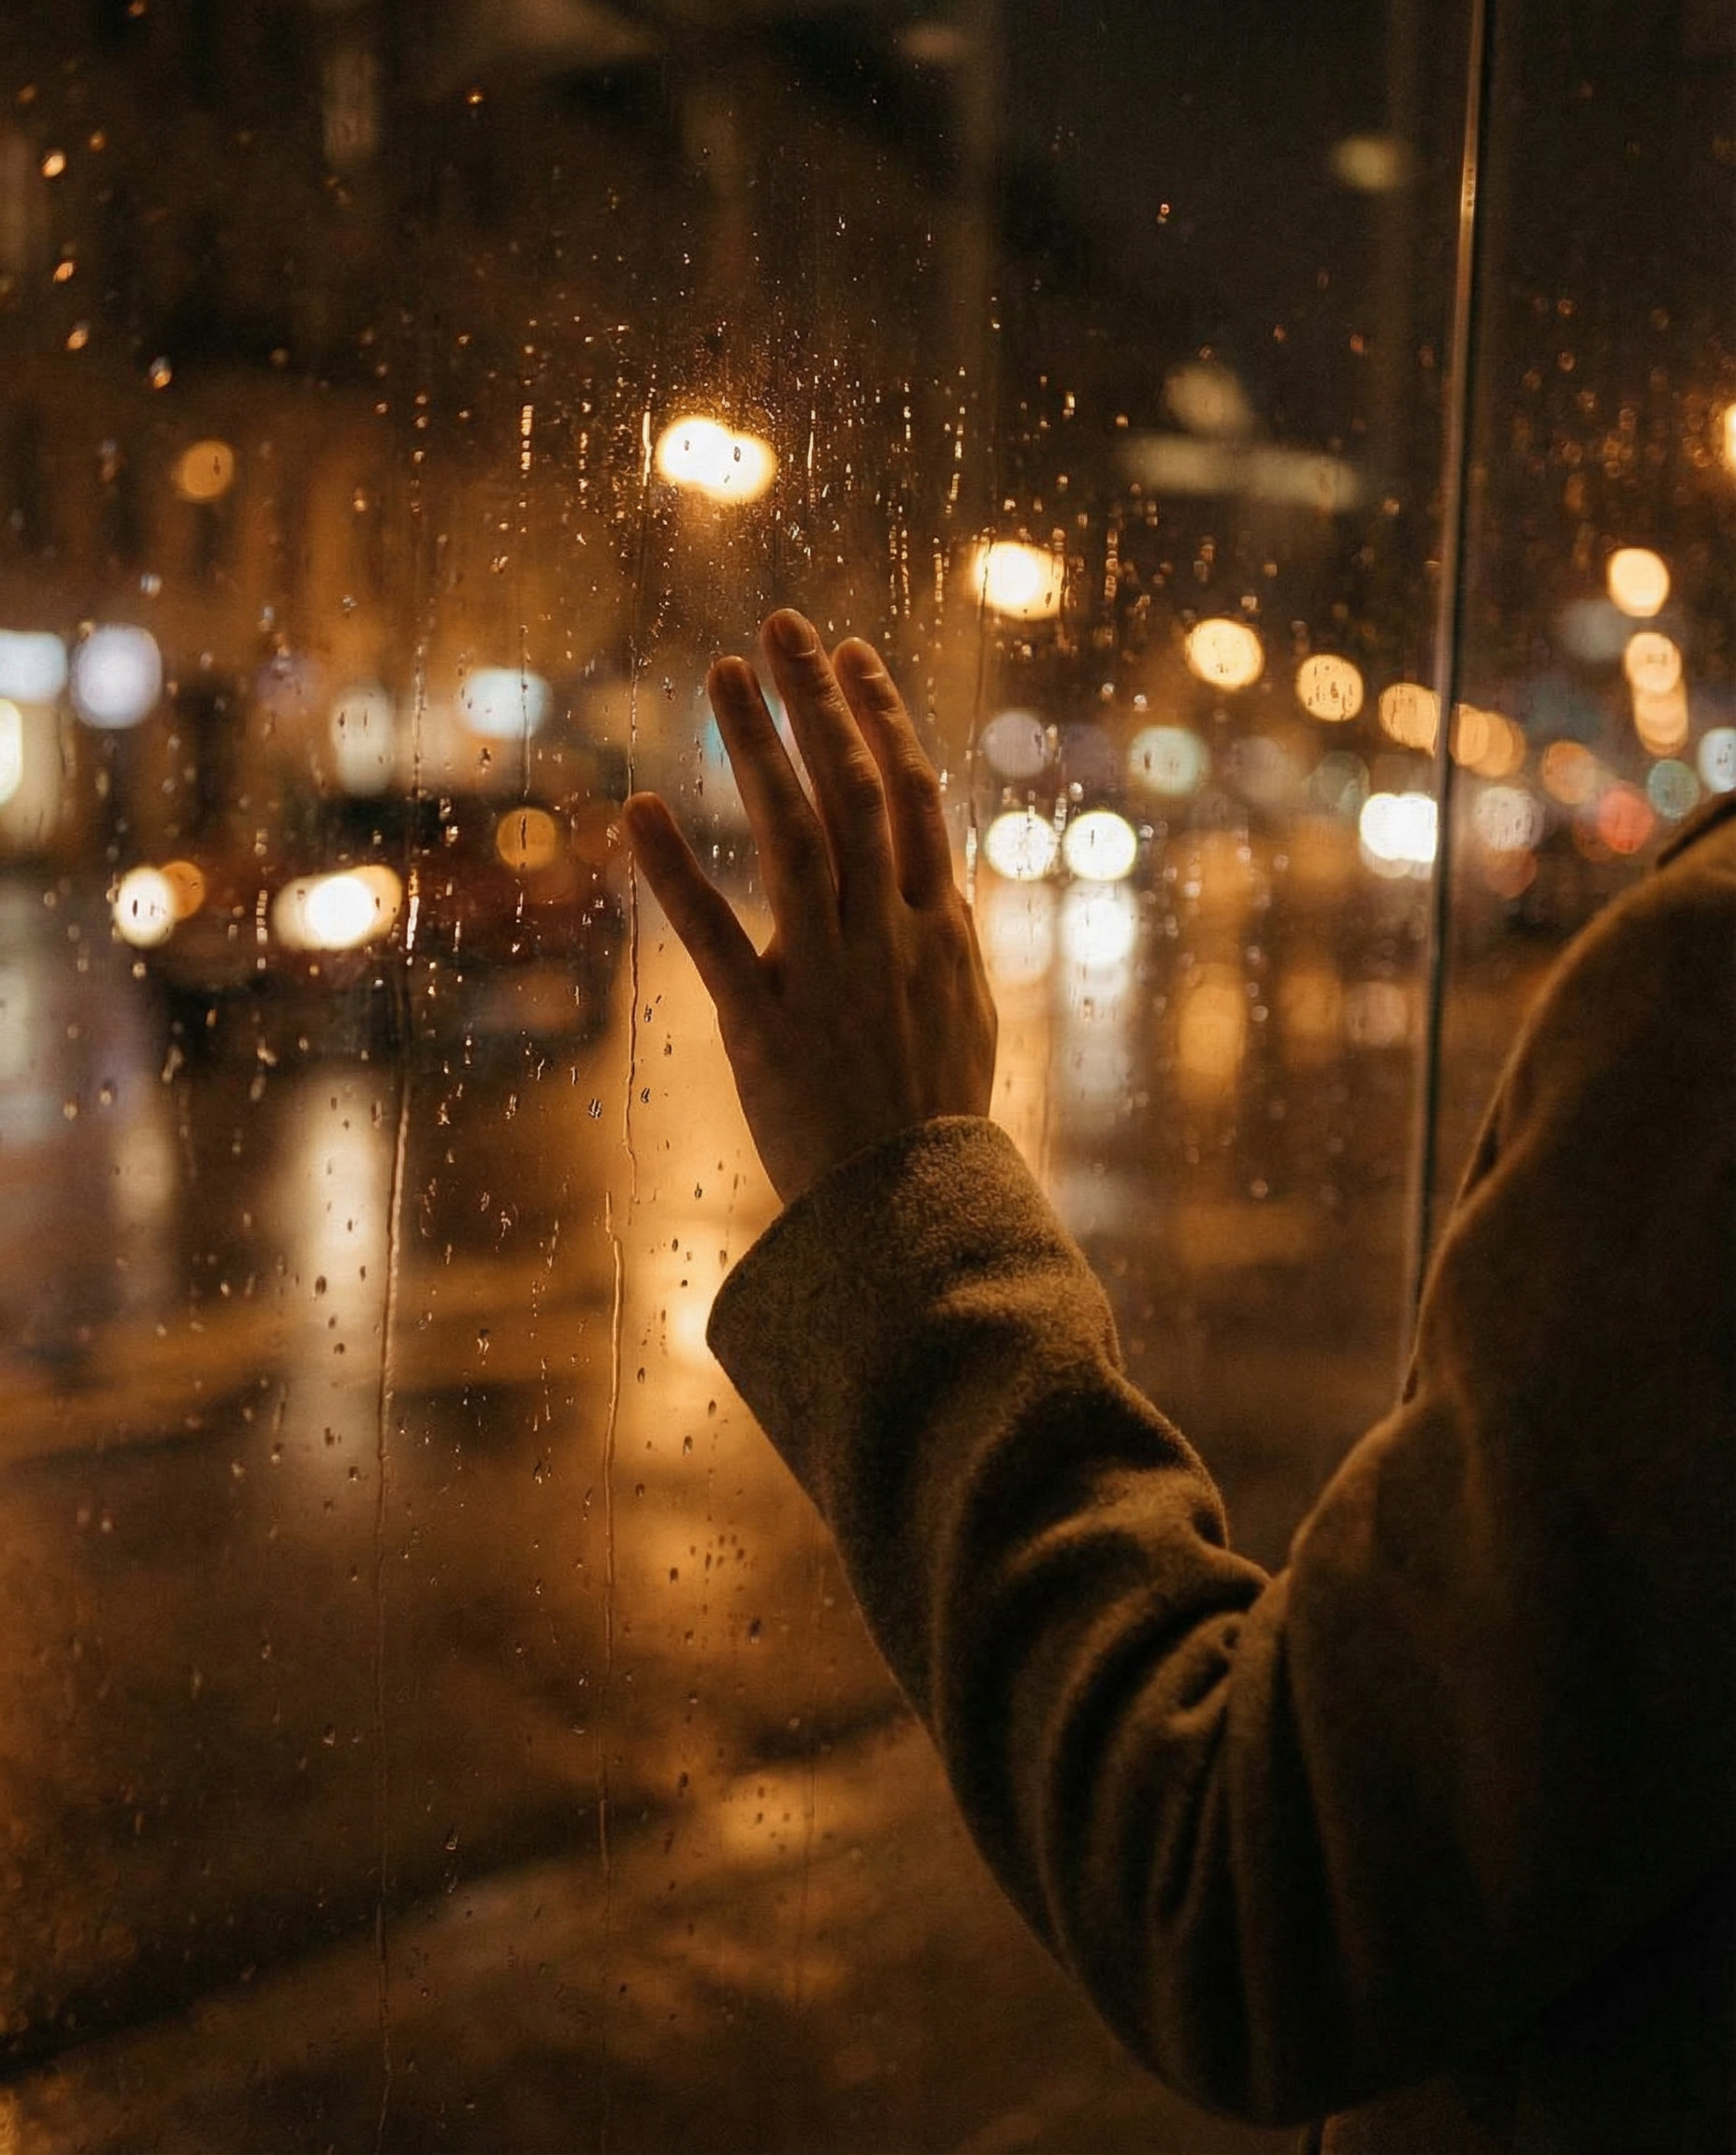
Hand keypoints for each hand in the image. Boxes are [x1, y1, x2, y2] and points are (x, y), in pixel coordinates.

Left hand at [622, 609, 997, 1206]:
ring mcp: (830, 978)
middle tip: (780, 625)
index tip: (851, 654)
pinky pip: (715, 937)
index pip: (915, 797)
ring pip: (796, 838)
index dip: (880, 717)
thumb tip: (940, 883)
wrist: (913, 1220)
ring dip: (758, 748)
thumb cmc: (933, 1126)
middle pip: (856, 792)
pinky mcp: (766, 1028)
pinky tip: (639, 807)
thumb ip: (946, 943)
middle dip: (817, 702)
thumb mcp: (965, 1021)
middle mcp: (890, 937)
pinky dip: (676, 871)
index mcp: (940, 931)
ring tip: (723, 673)